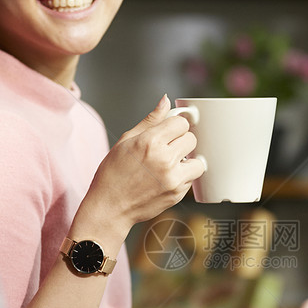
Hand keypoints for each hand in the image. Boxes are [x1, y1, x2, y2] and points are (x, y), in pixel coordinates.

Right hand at [76, 95, 205, 238]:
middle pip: (191, 139)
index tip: (170, 131)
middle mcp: (164, 159)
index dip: (175, 126)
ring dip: (187, 160)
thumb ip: (150, 120)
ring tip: (169, 164)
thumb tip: (165, 101)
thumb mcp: (126, 141)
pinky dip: (183, 176)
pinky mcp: (177, 194)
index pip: (181, 123)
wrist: (110, 206)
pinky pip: (191, 178)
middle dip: (181, 142)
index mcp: (150, 142)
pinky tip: (165, 178)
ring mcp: (173, 178)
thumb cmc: (113, 173)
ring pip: (197, 161)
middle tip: (167, 149)